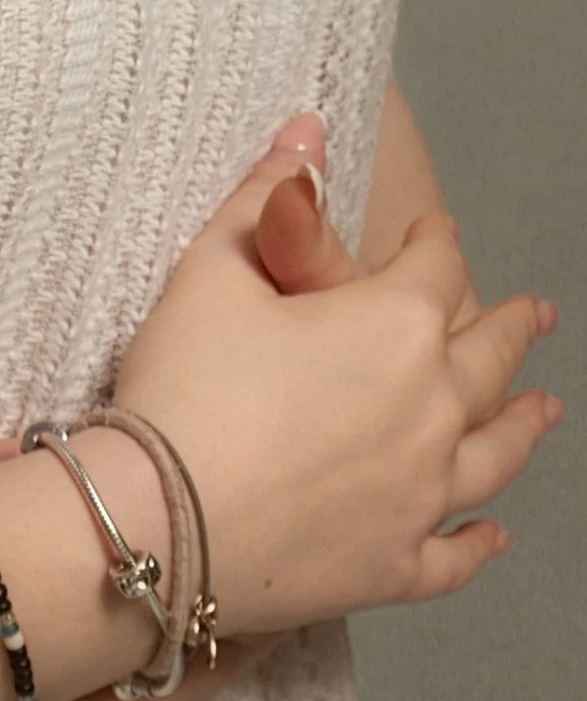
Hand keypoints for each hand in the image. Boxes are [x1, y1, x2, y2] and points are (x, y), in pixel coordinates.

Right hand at [113, 139, 559, 637]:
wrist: (158, 521)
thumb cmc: (185, 385)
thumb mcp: (212, 270)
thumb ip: (269, 197)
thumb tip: (308, 133)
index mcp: (394, 327)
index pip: (435, 268)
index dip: (435, 242)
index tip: (434, 232)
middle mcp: (432, 410)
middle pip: (488, 359)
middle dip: (511, 329)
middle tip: (537, 315)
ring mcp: (422, 496)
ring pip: (495, 455)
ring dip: (522, 426)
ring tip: (544, 409)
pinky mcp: (396, 567)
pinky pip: (457, 554)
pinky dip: (480, 542)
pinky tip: (494, 534)